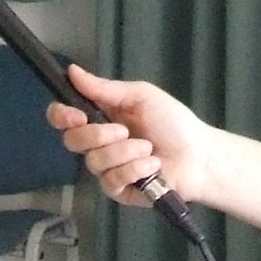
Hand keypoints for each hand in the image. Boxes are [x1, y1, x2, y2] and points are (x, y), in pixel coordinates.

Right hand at [48, 63, 213, 207]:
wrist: (199, 155)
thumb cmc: (173, 122)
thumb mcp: (140, 96)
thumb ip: (104, 88)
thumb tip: (71, 70)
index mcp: (101, 117)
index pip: (64, 117)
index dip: (61, 116)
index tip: (75, 116)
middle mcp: (99, 144)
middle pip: (72, 141)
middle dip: (97, 135)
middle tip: (123, 131)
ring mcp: (107, 169)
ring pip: (93, 162)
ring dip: (124, 152)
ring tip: (148, 149)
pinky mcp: (118, 190)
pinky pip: (110, 181)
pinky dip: (133, 170)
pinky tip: (152, 166)